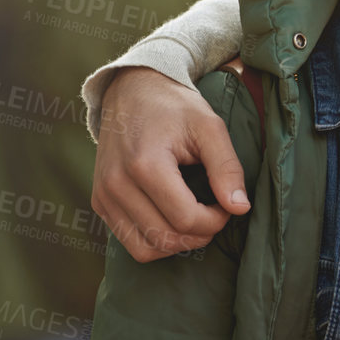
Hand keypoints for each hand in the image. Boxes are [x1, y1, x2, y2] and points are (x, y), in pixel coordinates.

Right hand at [91, 68, 250, 261]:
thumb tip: (240, 208)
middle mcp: (116, 184)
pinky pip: (130, 242)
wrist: (132, 90)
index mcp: (145, 164)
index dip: (215, 220)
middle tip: (214, 212)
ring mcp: (104, 195)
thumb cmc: (175, 107)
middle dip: (200, 234)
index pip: (186, 219)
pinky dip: (155, 240)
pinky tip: (173, 218)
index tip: (226, 204)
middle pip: (166, 238)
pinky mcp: (99, 202)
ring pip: (145, 249)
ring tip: (195, 219)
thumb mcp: (209, 127)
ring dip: (177, 243)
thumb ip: (226, 167)